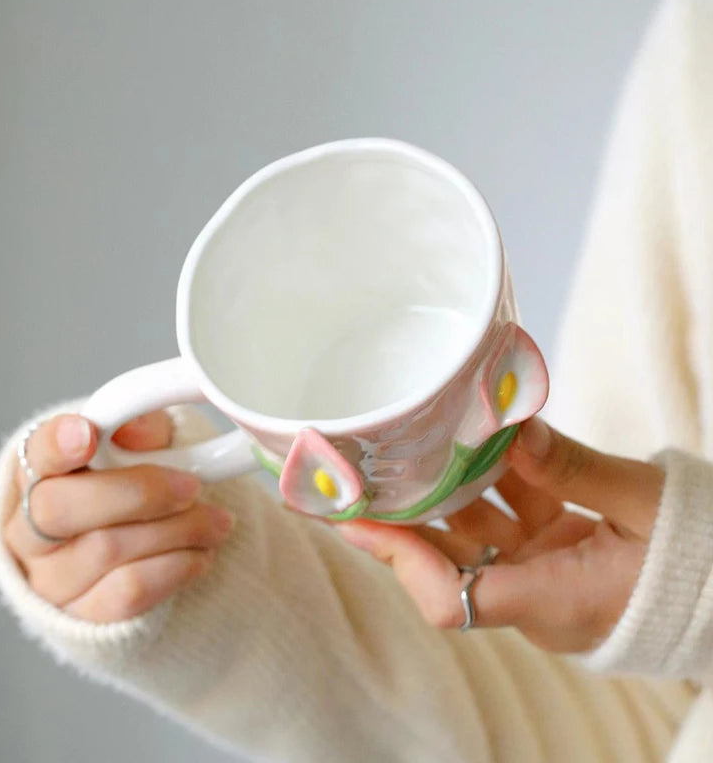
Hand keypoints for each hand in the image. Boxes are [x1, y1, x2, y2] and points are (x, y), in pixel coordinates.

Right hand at [4, 412, 234, 622]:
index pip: (33, 454)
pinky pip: (129, 593)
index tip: (87, 433)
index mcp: (36, 472)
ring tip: (217, 521)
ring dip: (177, 531)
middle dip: (139, 493)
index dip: (55, 444)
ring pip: (107, 550)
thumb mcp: (140, 442)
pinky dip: (177, 568)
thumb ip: (140, 427)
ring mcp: (49, 578)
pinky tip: (201, 553)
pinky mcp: (81, 615)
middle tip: (192, 486)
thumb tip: (140, 433)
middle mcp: (26, 529)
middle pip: (60, 508)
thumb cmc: (131, 479)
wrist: (135, 542)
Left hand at [336, 417, 663, 652]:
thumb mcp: (646, 507)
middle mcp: (532, 596)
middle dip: (396, 520)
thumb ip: (578, 468)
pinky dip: (486, 483)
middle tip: (352, 477)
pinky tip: (468, 444)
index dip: (399, 560)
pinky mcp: (552, 553)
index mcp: (551, 602)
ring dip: (435, 494)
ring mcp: (539, 574)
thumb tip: (514, 428)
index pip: (452, 600)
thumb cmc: (701, 560)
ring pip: (470, 535)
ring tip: (394, 452)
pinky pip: (505, 518)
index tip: (357, 518)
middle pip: (443, 562)